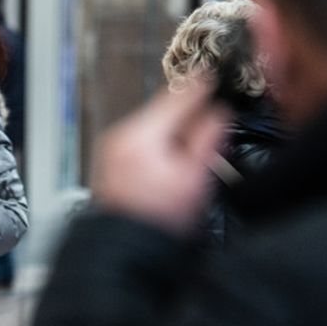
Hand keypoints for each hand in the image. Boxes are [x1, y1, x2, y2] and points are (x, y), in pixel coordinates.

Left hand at [89, 81, 228, 234]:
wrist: (126, 251)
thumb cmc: (161, 220)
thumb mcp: (195, 178)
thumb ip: (208, 137)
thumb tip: (218, 111)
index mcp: (141, 136)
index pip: (177, 98)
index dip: (201, 86)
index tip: (215, 74)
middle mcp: (119, 136)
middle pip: (161, 110)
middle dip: (186, 112)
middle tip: (211, 115)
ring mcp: (110, 149)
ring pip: (150, 125)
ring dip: (171, 128)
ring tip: (192, 143)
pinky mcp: (108, 161)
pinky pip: (138, 140)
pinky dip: (156, 142)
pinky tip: (169, 158)